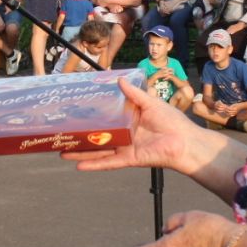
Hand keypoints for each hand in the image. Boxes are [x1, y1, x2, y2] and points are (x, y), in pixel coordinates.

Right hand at [64, 76, 213, 173]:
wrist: (185, 141)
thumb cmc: (172, 121)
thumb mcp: (150, 102)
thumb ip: (134, 94)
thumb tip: (118, 80)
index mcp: (129, 121)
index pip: (106, 119)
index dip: (91, 117)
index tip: (75, 114)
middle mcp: (123, 136)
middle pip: (97, 137)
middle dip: (80, 138)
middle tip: (62, 134)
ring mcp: (124, 149)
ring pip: (98, 151)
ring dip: (81, 153)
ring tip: (61, 152)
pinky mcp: (128, 159)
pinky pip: (108, 162)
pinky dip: (94, 164)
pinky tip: (78, 165)